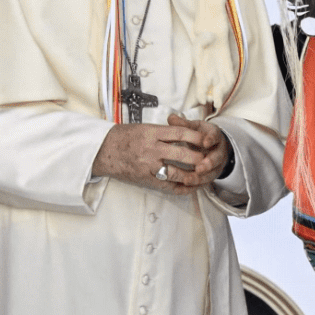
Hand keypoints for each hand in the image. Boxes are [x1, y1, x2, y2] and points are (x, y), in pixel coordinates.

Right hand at [92, 114, 229, 193]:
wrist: (103, 151)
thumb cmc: (123, 137)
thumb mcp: (143, 127)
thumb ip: (163, 131)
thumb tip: (184, 130)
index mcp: (152, 133)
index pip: (181, 133)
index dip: (197, 137)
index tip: (207, 139)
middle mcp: (152, 149)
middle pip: (183, 154)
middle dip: (199, 157)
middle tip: (210, 158)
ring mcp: (148, 166)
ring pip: (177, 172)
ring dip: (193, 174)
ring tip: (203, 173)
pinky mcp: (145, 179)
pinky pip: (167, 185)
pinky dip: (180, 186)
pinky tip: (189, 185)